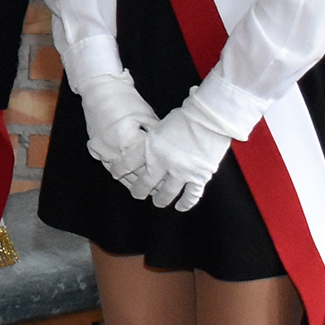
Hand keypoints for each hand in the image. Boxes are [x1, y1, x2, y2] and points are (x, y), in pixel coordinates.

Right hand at [72, 70, 158, 185]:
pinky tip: (127, 180)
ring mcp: (102, 149)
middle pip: (133, 174)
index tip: (168, 185)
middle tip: (160, 192)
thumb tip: (170, 156)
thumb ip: (156, 139)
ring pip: (119, 173)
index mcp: (130, 140)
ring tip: (145, 190)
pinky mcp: (94, 147)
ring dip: (132, 183)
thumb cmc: (128, 101)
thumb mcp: (148, 118)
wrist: (101, 90)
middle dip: (147, 185)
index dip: (159, 177)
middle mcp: (115, 148)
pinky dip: (118, 173)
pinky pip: (107, 165)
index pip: (147, 166)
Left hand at [131, 91, 235, 211]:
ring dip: (161, 199)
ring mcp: (182, 171)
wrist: (209, 119)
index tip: (116, 174)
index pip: (128, 163)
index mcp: (150, 147)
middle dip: (139, 190)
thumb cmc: (185, 118)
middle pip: (145, 183)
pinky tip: (180, 206)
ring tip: (157, 202)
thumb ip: (153, 143)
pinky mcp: (199, 176)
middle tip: (137, 194)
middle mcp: (163, 162)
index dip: (120, 170)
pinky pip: (191, 195)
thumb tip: (148, 152)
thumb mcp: (159, 127)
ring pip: (167, 193)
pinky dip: (185, 203)